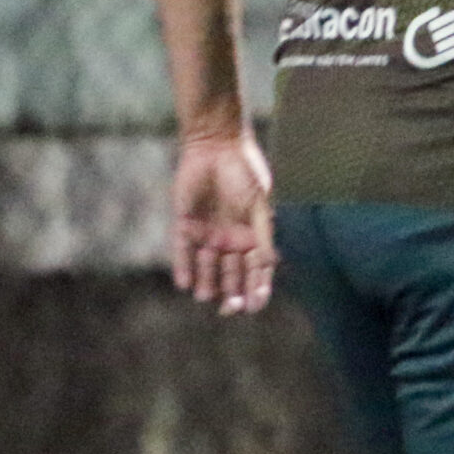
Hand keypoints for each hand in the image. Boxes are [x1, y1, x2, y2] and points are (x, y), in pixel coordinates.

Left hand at [170, 129, 276, 314]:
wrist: (216, 146)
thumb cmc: (245, 172)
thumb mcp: (258, 205)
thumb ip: (262, 235)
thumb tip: (270, 265)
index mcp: (253, 235)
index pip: (257, 271)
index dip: (257, 290)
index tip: (255, 307)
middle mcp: (231, 240)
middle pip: (232, 276)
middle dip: (232, 293)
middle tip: (229, 307)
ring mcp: (208, 234)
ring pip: (207, 269)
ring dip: (207, 284)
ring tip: (205, 295)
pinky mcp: (185, 227)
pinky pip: (183, 254)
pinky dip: (184, 269)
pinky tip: (185, 284)